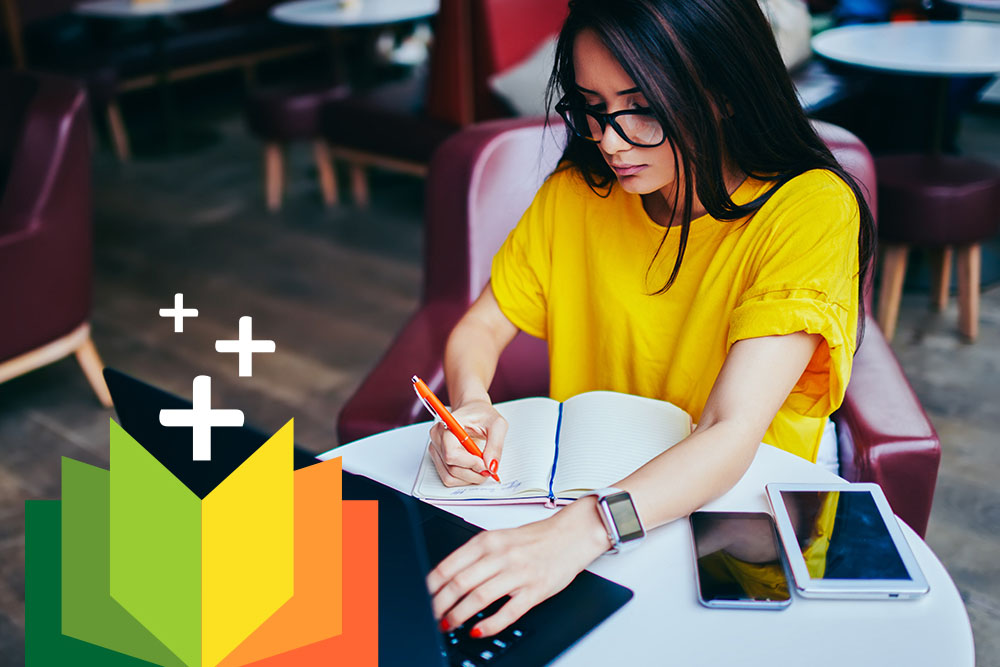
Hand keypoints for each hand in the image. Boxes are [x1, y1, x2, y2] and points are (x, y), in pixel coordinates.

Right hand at [427, 399, 507, 486]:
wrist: (473, 411)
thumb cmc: (482, 414)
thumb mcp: (497, 425)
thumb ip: (496, 445)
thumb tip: (491, 466)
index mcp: (448, 425)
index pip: (452, 454)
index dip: (471, 463)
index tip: (486, 464)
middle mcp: (437, 437)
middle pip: (452, 468)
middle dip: (474, 473)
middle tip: (488, 468)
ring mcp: (436, 449)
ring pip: (449, 476)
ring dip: (469, 478)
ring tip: (482, 468)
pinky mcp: (438, 458)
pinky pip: (448, 477)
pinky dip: (463, 479)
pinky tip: (473, 469)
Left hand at [427, 498, 611, 636]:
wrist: (572, 534)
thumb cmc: (536, 538)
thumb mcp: (500, 538)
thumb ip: (476, 555)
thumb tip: (448, 577)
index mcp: (488, 541)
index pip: (450, 565)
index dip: (431, 585)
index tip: (421, 597)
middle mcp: (500, 555)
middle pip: (459, 583)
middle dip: (439, 604)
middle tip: (431, 615)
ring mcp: (517, 573)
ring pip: (478, 597)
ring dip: (458, 615)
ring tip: (448, 624)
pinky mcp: (534, 591)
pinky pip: (507, 612)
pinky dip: (489, 624)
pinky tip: (478, 629)